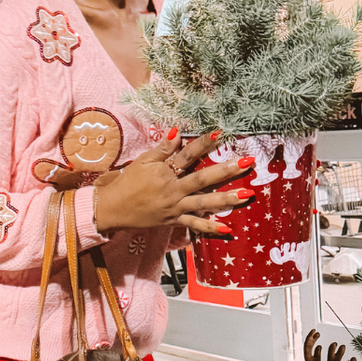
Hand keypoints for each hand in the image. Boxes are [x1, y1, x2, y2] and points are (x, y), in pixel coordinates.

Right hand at [91, 129, 256, 237]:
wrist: (113, 208)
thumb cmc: (127, 182)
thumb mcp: (143, 162)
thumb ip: (162, 148)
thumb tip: (178, 132)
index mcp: (164, 172)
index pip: (187, 154)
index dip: (203, 143)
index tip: (220, 133)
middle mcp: (173, 189)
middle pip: (202, 179)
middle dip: (226, 171)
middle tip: (247, 163)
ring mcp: (175, 206)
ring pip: (204, 202)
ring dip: (226, 199)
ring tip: (247, 194)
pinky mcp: (174, 220)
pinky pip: (194, 225)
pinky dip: (210, 227)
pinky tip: (227, 228)